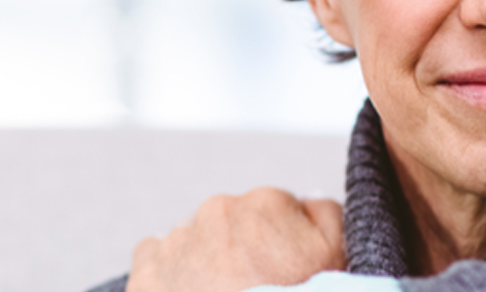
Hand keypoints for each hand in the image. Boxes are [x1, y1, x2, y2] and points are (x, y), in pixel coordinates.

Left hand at [127, 187, 345, 291]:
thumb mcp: (339, 256)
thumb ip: (326, 215)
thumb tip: (306, 202)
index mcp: (264, 207)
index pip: (274, 210)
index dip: (282, 245)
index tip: (283, 271)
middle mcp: (216, 215)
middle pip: (230, 225)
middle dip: (240, 253)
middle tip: (254, 290)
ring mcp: (176, 245)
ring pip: (193, 243)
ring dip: (205, 265)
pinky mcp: (146, 277)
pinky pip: (155, 262)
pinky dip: (169, 279)